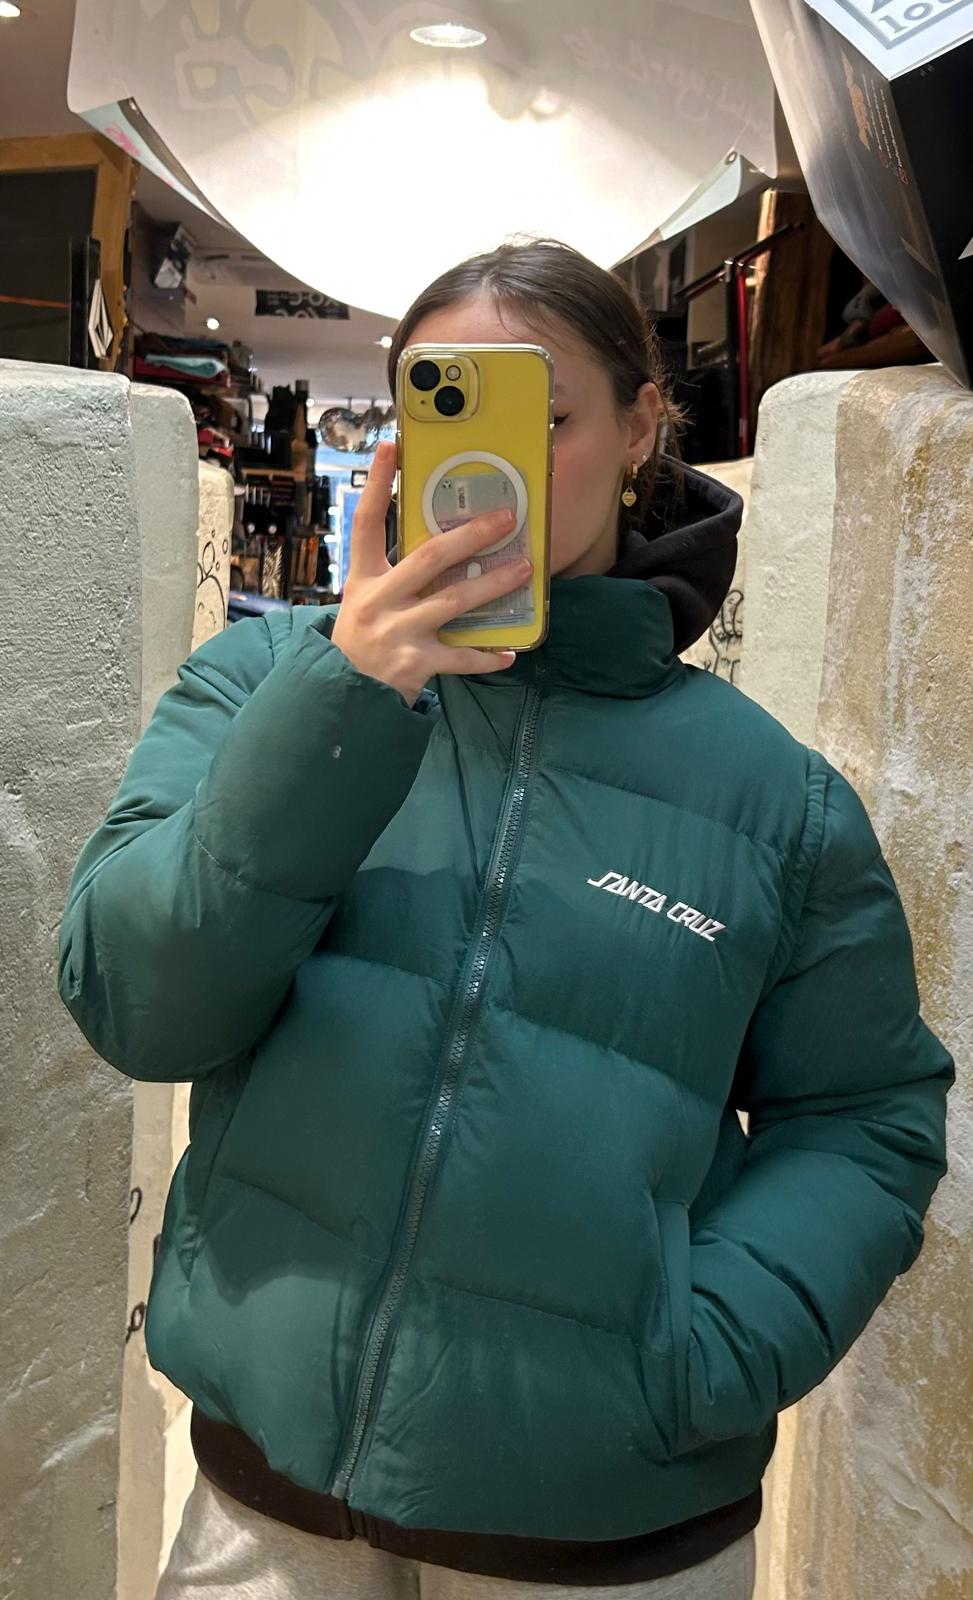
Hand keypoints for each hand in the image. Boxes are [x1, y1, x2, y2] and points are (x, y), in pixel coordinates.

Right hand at [331, 441, 529, 706]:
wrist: (341, 695)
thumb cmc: (362, 640)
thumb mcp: (365, 601)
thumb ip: (396, 576)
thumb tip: (447, 547)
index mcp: (363, 578)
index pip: (367, 523)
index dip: (378, 485)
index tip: (391, 447)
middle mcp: (378, 601)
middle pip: (429, 558)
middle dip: (471, 536)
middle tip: (506, 518)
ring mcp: (396, 633)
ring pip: (453, 602)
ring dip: (493, 585)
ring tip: (523, 570)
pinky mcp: (414, 664)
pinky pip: (460, 658)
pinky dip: (486, 656)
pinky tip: (510, 652)